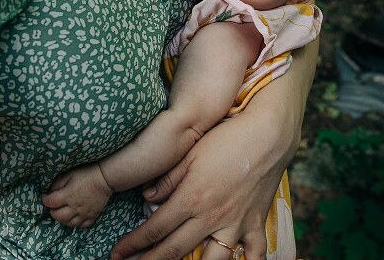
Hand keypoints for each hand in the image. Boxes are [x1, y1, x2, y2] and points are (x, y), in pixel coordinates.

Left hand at [42, 163, 113, 227]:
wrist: (105, 179)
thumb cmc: (86, 174)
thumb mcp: (69, 174)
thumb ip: (57, 183)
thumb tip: (49, 192)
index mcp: (67, 195)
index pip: (50, 202)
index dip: (44, 199)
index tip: (45, 196)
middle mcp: (75, 207)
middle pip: (57, 216)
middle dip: (52, 211)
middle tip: (54, 205)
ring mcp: (84, 214)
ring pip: (69, 223)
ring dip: (63, 219)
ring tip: (63, 211)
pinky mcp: (92, 216)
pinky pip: (82, 225)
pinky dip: (76, 223)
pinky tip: (75, 216)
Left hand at [110, 103, 291, 259]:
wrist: (267, 136)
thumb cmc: (225, 139)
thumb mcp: (189, 153)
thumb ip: (167, 179)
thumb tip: (146, 198)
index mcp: (191, 199)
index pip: (155, 229)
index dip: (133, 244)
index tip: (116, 253)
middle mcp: (212, 217)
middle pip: (175, 250)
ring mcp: (236, 224)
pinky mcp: (256, 223)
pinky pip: (254, 254)